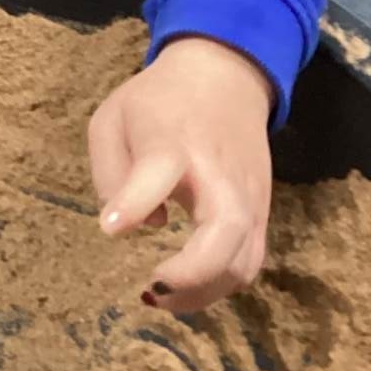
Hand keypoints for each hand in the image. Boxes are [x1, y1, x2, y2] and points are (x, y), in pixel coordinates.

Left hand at [88, 36, 274, 312]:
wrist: (225, 76)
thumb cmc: (158, 101)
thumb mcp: (113, 118)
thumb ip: (109, 172)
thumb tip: (134, 225)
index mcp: (171, 142)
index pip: (158, 171)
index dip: (133, 203)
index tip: (111, 227)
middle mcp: (218, 173)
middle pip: (224, 231)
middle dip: (190, 275)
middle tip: (150, 285)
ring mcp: (248, 196)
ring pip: (243, 262)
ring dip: (203, 293)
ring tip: (161, 294)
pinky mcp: (261, 212)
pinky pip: (249, 262)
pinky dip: (219, 286)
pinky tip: (186, 287)